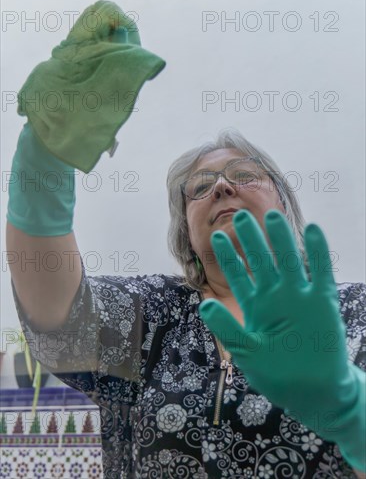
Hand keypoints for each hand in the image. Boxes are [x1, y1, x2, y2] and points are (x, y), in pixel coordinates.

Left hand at [199, 209, 364, 470]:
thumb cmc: (277, 374)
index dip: (228, 257)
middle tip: (240, 215)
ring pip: (288, 261)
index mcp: (255, 306)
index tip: (217, 236)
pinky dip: (317, 252)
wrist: (312, 391)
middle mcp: (275, 296)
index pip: (238, 275)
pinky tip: (313, 230)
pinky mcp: (322, 302)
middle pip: (261, 261)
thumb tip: (204, 304)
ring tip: (271, 215)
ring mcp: (298, 296)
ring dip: (281, 240)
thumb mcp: (246, 352)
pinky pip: (319, 272)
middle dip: (251, 240)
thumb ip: (227, 328)